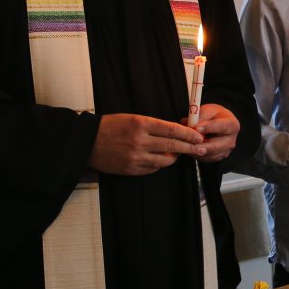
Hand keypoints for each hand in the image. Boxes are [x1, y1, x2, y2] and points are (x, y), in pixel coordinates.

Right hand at [89, 113, 204, 175]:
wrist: (87, 141)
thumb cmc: (110, 126)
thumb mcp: (132, 118)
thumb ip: (152, 126)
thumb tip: (174, 133)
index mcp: (141, 124)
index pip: (171, 129)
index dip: (188, 134)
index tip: (199, 136)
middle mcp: (140, 141)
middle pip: (172, 145)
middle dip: (190, 147)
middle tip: (201, 148)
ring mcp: (136, 157)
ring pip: (165, 160)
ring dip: (175, 157)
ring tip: (180, 154)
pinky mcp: (131, 169)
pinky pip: (152, 169)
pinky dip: (159, 164)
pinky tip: (160, 160)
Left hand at [194, 102, 239, 162]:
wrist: (217, 122)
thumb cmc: (213, 115)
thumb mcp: (208, 110)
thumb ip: (201, 116)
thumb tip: (192, 126)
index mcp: (232, 124)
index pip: (222, 127)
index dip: (209, 127)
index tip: (197, 127)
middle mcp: (231, 139)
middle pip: (215, 146)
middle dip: (200, 144)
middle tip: (189, 141)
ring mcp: (226, 150)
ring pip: (209, 154)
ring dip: (196, 150)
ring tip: (186, 144)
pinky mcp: (218, 157)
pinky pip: (206, 158)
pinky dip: (196, 154)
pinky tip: (190, 148)